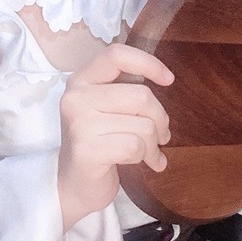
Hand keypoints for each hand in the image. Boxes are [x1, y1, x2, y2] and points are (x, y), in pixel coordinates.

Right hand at [58, 42, 172, 230]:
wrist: (73, 186)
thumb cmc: (98, 143)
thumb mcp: (106, 108)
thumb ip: (126, 90)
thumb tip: (164, 79)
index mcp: (82, 80)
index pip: (117, 54)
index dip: (148, 63)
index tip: (168, 80)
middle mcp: (76, 97)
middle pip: (141, 96)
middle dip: (160, 119)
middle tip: (161, 135)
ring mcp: (79, 124)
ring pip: (143, 125)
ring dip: (154, 144)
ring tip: (149, 153)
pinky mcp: (87, 150)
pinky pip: (135, 146)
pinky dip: (147, 158)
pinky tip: (145, 164)